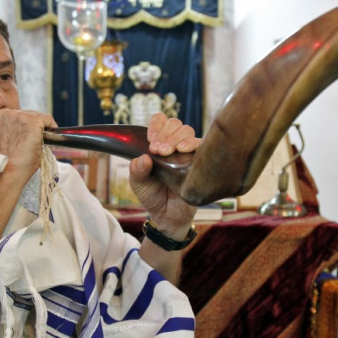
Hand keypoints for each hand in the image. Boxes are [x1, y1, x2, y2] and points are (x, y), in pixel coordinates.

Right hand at [0, 109, 55, 182]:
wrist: (10, 170)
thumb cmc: (8, 161)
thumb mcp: (6, 139)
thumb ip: (14, 130)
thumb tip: (29, 129)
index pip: (19, 116)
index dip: (27, 126)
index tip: (32, 135)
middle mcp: (6, 113)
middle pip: (29, 114)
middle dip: (35, 126)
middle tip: (38, 139)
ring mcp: (20, 115)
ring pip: (39, 116)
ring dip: (42, 128)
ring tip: (41, 141)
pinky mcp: (33, 121)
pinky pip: (48, 120)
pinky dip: (51, 128)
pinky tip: (49, 138)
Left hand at [129, 113, 200, 237]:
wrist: (167, 215)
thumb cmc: (152, 195)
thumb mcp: (138, 183)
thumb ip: (136, 170)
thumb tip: (142, 158)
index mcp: (159, 143)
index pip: (160, 121)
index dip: (156, 125)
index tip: (150, 139)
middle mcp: (174, 144)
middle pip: (175, 124)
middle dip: (164, 133)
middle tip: (156, 150)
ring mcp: (188, 152)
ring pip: (187, 131)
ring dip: (175, 138)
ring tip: (166, 152)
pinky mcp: (200, 161)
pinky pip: (201, 144)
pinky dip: (192, 143)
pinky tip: (182, 150)